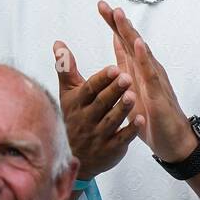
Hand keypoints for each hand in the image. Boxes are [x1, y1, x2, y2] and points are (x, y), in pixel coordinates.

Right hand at [54, 40, 139, 180]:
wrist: (74, 156)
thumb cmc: (74, 116)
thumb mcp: (68, 94)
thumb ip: (67, 69)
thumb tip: (58, 43)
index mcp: (77, 103)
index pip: (89, 89)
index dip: (101, 79)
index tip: (114, 67)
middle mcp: (86, 119)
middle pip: (101, 103)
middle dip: (114, 90)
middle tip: (127, 76)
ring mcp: (98, 136)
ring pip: (111, 120)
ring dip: (122, 108)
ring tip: (133, 95)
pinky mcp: (110, 149)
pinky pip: (121, 139)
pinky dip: (130, 130)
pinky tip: (142, 119)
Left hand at [98, 1, 196, 165]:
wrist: (173, 141)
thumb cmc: (153, 118)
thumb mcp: (130, 96)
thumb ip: (123, 76)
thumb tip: (114, 59)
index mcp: (136, 71)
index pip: (122, 43)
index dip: (113, 25)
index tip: (102, 7)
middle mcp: (146, 70)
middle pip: (130, 41)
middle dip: (118, 23)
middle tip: (105, 5)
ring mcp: (154, 80)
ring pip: (140, 51)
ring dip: (129, 33)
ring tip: (119, 15)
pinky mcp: (158, 93)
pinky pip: (150, 72)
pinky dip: (143, 56)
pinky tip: (137, 44)